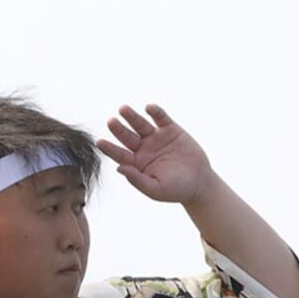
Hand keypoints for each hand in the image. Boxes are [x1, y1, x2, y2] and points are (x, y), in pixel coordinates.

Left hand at [95, 104, 213, 205]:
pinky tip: (149, 108)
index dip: (109, 148)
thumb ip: (137, 180)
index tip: (99, 142)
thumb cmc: (175, 190)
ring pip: (141, 125)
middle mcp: (143, 149)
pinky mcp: (170, 129)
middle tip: (110, 122)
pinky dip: (155, 112)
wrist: (198, 182)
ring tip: (122, 109)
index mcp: (136, 164)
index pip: (119, 154)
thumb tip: (119, 168)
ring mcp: (156, 138)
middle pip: (127, 136)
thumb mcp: (155, 189)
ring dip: (132, 117)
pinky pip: (161, 118)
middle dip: (119, 129)